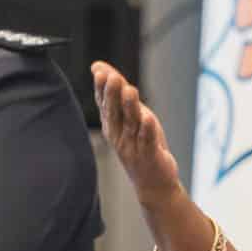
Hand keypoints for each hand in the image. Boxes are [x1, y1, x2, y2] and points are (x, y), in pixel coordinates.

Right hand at [91, 61, 184, 208]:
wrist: (153, 183)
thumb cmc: (140, 145)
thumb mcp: (129, 116)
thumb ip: (116, 93)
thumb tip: (99, 67)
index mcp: (113, 125)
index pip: (104, 103)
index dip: (101, 87)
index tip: (98, 71)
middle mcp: (119, 135)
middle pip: (114, 112)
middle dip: (112, 94)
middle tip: (111, 77)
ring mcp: (133, 146)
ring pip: (130, 124)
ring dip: (130, 107)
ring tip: (130, 90)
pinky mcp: (149, 156)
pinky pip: (147, 141)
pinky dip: (147, 130)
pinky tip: (148, 118)